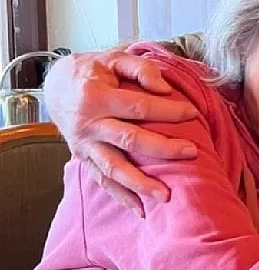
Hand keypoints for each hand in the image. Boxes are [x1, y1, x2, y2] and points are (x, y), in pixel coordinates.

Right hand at [44, 50, 198, 214]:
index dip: (168, 110)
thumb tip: (165, 89)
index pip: (138, 107)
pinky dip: (122, 197)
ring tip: (166, 196)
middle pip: (130, 140)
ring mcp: (85, 146)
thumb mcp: (113, 58)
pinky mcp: (84, 160)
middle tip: (192, 153)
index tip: (193, 113)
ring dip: (141, 184)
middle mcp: (89, 125)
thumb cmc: (92, 72)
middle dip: (163, 149)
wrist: (55, 87)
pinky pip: (103, 182)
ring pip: (114, 169)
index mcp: (96, 97)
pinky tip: (142, 210)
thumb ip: (141, 68)